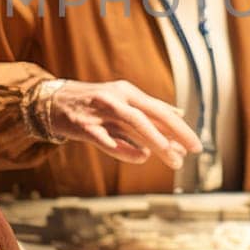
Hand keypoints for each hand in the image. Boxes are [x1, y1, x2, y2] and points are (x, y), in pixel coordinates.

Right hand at [49, 79, 202, 169]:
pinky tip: (140, 157)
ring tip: (172, 157)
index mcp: (128, 91)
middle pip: (150, 114)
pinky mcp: (83, 125)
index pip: (160, 109)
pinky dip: (123, 147)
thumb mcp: (121, 101)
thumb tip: (179, 118)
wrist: (51, 102)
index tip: (197, 146)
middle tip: (192, 152)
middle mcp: (116, 97)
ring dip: (154, 140)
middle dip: (174, 133)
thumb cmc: (93, 105)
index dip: (180, 127)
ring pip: (132, 123)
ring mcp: (99, 111)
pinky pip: (106, 138)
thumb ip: (147, 112)